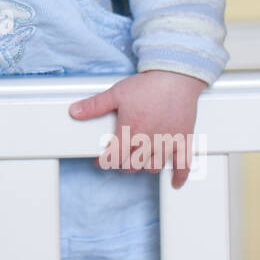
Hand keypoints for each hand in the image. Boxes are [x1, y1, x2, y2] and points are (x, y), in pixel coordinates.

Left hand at [68, 69, 205, 187]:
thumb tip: (75, 111)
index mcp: (130, 133)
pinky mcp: (183, 141)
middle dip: (123, 164)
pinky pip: (183, 165)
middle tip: (120, 157)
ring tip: (140, 160)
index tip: (102, 160)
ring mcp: (167, 143)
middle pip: (133, 166)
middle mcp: (148, 142)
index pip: (114, 158)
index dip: (104, 161)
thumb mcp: (115, 93)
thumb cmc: (148, 85)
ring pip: (154, 167)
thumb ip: (94, 105)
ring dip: (145, 167)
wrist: (176, 77)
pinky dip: (179, 176)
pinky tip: (175, 183)